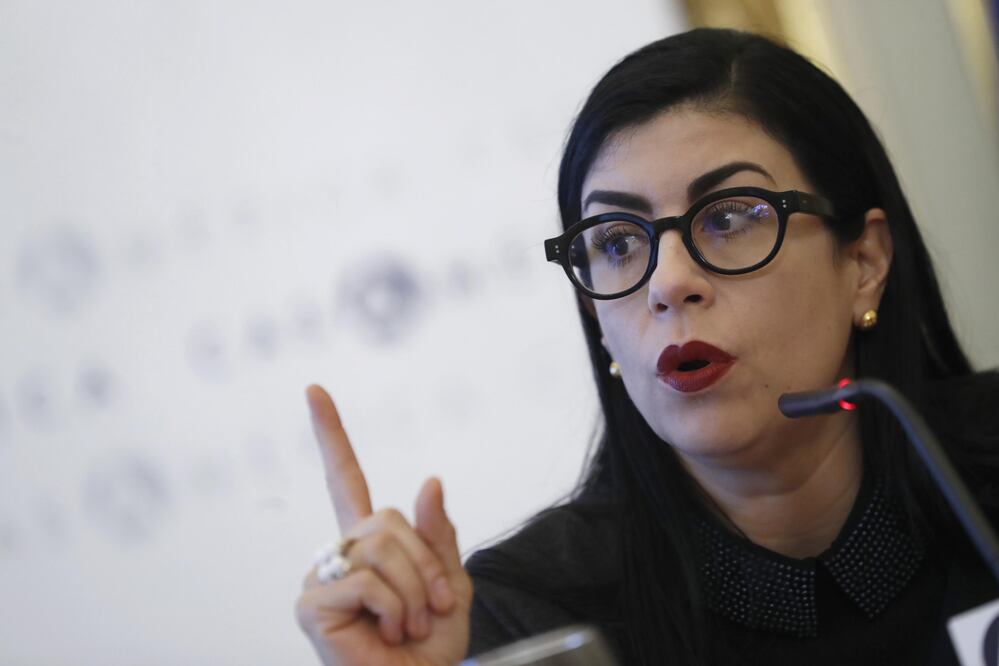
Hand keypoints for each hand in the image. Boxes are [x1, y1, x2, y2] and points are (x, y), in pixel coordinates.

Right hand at [295, 385, 471, 665]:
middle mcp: (341, 554)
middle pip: (388, 518)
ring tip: (411, 625)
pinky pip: (366, 580)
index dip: (331, 434)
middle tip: (434, 606)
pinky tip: (389, 632)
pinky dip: (394, 607)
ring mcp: (324, 578)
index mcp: (371, 543)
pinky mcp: (312, 605)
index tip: (314, 391)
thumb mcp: (450, 583)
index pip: (347, 479)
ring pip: (380, 545)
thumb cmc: (431, 648)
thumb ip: (437, 535)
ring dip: (414, 590)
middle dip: (425, 562)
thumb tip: (429, 480)